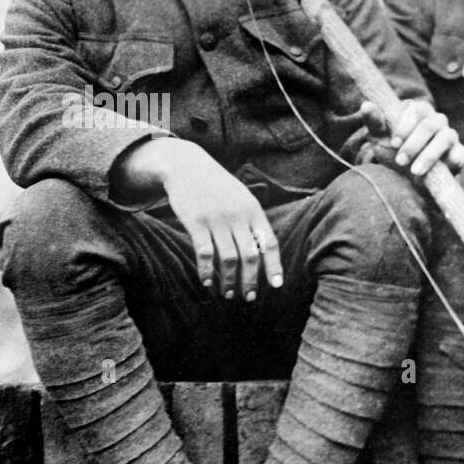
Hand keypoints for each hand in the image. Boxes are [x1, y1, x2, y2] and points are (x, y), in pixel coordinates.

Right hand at [131, 139, 282, 300]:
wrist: (186, 165)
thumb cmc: (217, 186)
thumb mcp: (241, 198)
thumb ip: (253, 222)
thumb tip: (263, 253)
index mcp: (254, 211)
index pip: (270, 243)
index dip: (274, 266)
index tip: (276, 286)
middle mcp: (238, 216)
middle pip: (250, 256)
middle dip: (251, 280)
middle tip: (248, 297)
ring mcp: (217, 219)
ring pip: (228, 258)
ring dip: (229, 280)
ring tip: (228, 294)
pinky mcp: (195, 221)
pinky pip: (204, 253)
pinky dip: (206, 270)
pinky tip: (207, 282)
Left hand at [359, 100, 463, 177]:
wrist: (409, 183)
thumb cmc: (394, 155)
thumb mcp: (380, 139)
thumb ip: (375, 122)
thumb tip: (366, 104)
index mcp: (419, 112)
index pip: (418, 108)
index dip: (406, 125)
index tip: (394, 143)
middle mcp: (436, 121)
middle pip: (431, 123)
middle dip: (415, 143)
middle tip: (400, 160)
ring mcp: (450, 137)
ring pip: (447, 137)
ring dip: (429, 154)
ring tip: (415, 171)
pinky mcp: (459, 155)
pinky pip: (460, 154)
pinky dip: (450, 162)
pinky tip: (436, 172)